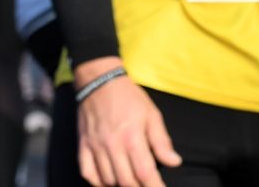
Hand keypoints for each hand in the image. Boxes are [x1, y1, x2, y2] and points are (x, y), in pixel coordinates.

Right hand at [75, 59, 181, 186]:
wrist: (100, 81)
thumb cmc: (130, 97)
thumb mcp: (152, 114)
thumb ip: (161, 141)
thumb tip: (174, 162)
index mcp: (132, 137)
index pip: (145, 173)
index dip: (155, 186)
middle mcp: (112, 145)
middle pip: (126, 181)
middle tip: (148, 185)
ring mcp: (95, 147)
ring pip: (108, 180)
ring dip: (121, 185)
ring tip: (131, 180)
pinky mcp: (83, 147)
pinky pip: (88, 174)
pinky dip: (99, 182)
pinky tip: (109, 180)